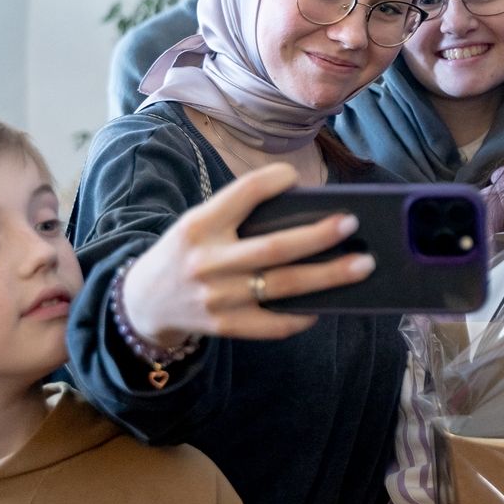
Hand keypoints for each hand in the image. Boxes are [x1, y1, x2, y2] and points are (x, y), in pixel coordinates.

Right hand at [121, 163, 374, 344]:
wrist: (141, 304)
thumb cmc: (186, 254)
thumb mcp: (198, 225)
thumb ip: (238, 215)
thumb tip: (305, 210)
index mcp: (200, 225)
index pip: (241, 194)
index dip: (271, 181)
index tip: (295, 176)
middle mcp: (207, 261)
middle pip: (274, 248)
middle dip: (318, 236)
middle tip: (352, 224)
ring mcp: (217, 298)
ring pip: (283, 286)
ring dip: (328, 276)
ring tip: (362, 265)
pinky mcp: (225, 327)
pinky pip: (274, 324)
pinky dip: (303, 315)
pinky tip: (327, 303)